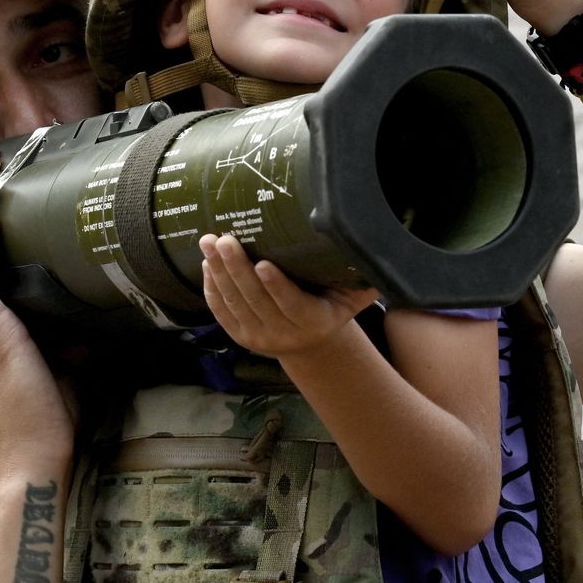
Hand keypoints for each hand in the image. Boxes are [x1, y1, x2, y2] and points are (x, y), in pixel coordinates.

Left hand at [199, 233, 377, 358]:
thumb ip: (363, 278)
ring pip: (235, 305)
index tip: (262, 263)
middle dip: (237, 269)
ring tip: (209, 243)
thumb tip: (375, 245)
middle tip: (224, 240)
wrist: (312, 343)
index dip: (276, 287)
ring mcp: (259, 338)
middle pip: (256, 301)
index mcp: (314, 322)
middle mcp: (284, 334)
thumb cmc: (334, 307)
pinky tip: (207, 264)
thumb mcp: (352, 297)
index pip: (292, 305)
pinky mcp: (240, 337)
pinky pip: (222, 312)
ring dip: (219, 273)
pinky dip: (212, 288)